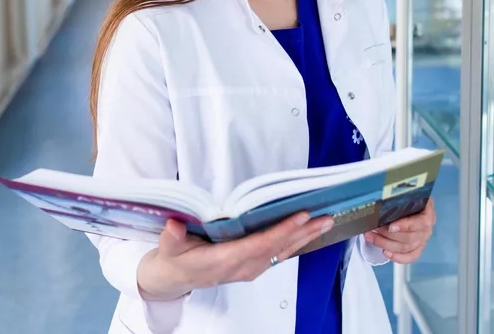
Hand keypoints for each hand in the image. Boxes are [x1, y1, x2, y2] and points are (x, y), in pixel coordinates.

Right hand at [137, 212, 333, 300]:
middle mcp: (242, 267)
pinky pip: (278, 254)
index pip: (260, 244)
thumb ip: (172, 237)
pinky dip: (295, 242)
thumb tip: (174, 226)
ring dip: (304, 237)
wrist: (176, 277)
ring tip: (325, 222)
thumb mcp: (168, 247)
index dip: (282, 230)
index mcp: (224, 260)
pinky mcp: (253, 266)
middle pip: (278, 248)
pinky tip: (308, 233)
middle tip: (325, 217)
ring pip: (282, 252)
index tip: (300, 216)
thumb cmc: (176, 258)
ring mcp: (249, 269)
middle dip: (303, 232)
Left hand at [363, 198, 435, 263]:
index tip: (391, 226)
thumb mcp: (409, 193)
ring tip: (371, 237)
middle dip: (388, 234)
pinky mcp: (418, 248)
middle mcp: (426, 229)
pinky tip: (385, 252)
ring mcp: (423, 240)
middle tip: (373, 229)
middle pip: (410, 237)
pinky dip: (397, 257)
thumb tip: (385, 196)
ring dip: (386, 243)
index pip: (422, 222)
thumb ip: (402, 196)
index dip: (406, 225)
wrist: (415, 204)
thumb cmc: (410, 198)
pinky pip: (410, 256)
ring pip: (406, 247)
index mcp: (428, 212)